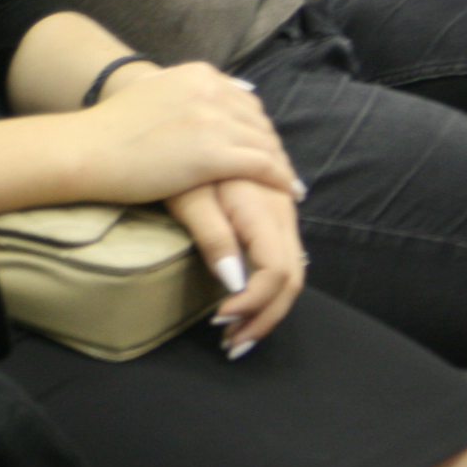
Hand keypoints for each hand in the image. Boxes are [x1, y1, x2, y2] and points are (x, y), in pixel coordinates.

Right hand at [80, 62, 300, 206]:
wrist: (88, 147)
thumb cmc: (108, 128)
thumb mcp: (150, 93)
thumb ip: (180, 94)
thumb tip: (194, 103)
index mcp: (198, 74)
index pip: (243, 99)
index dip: (257, 126)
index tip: (263, 143)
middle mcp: (211, 91)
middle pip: (258, 120)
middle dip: (272, 146)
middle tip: (281, 168)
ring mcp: (214, 122)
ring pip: (265, 143)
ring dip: (281, 165)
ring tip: (289, 183)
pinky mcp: (214, 154)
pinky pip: (262, 166)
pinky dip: (280, 179)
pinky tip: (288, 191)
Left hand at [166, 175, 304, 351]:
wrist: (181, 121)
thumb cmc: (173, 160)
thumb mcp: (187, 196)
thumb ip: (214, 236)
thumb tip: (234, 283)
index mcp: (264, 205)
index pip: (278, 271)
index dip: (255, 303)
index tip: (221, 321)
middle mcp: (282, 207)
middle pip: (292, 276)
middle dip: (264, 316)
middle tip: (232, 345)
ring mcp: (281, 206)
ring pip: (291, 267)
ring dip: (267, 306)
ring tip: (236, 334)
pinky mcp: (272, 207)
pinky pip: (282, 253)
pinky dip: (266, 286)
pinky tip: (243, 302)